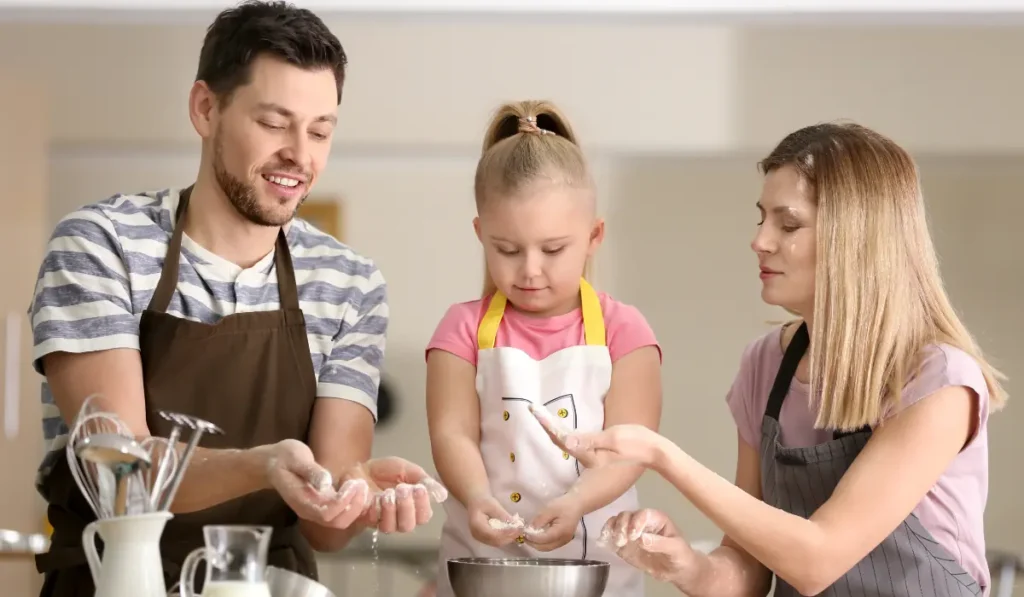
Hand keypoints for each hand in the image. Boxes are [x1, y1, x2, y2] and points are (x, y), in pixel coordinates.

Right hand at [265, 439, 367, 526]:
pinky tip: (357, 488)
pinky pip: (340, 512)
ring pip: (340, 520)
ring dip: (355, 507)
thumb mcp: (295, 457)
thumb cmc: (283, 457)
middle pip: (336, 522)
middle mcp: (309, 510)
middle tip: (361, 485)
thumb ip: (310, 471)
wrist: (272, 463)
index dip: (343, 503)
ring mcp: (316, 509)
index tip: (352, 485)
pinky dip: (352, 505)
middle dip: (353, 508)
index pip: (326, 514)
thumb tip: (325, 483)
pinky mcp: (322, 504)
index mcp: (302, 501)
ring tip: (361, 485)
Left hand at [342, 457, 441, 533]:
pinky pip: (371, 522)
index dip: (422, 506)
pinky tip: (374, 496)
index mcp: (413, 506)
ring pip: (390, 528)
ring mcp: (381, 520)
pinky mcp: (364, 519)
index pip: (424, 516)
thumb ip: (424, 480)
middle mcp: (399, 518)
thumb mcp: (407, 469)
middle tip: (402, 489)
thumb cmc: (385, 470)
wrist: (360, 468)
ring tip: (387, 493)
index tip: (418, 488)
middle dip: (406, 507)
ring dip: (390, 510)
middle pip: (408, 526)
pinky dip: (374, 509)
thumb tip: (442, 495)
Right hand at [467, 494, 521, 546]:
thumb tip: (514, 523)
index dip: (505, 533)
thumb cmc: (483, 502)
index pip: (492, 534)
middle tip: (520, 531)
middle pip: (495, 541)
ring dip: (508, 539)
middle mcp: (477, 534)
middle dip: (509, 537)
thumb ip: (502, 514)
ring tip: (518, 532)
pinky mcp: (484, 539)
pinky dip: (505, 538)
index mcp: (476, 525)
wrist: (475, 503)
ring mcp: (480, 538)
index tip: (516, 529)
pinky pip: (495, 542)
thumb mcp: (493, 505)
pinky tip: (512, 533)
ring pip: (496, 543)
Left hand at [525, 495, 583, 551]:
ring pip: (547, 548)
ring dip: (536, 545)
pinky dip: (542, 543)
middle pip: (545, 547)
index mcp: (561, 531)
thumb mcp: (550, 509)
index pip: (544, 539)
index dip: (532, 537)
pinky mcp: (563, 540)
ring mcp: (564, 541)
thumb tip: (529, 529)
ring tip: (528, 537)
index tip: (523, 532)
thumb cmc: (564, 504)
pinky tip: (536, 537)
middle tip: (523, 536)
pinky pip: (550, 545)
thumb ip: (540, 520)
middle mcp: (563, 540)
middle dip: (533, 543)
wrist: (578, 504)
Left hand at [537, 421, 663, 468]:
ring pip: (567, 446)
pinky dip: (566, 437)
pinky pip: (576, 447)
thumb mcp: (615, 440)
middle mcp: (587, 460)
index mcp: (590, 458)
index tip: (535, 410)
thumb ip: (590, 441)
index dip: (547, 425)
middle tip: (534, 410)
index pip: (562, 440)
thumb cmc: (638, 445)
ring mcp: (592, 460)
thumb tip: (566, 440)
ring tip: (542, 417)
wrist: (656, 454)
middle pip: (561, 443)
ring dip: (554, 432)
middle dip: (547, 428)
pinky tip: (562, 431)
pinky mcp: (597, 458)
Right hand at [601, 509, 697, 585]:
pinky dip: (607, 537)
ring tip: (615, 542)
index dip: (636, 522)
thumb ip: (660, 543)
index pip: (642, 514)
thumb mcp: (675, 549)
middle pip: (626, 515)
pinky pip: (612, 536)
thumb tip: (641, 539)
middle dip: (621, 526)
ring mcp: (631, 532)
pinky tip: (605, 542)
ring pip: (617, 522)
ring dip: (612, 530)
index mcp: (656, 518)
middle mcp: (641, 521)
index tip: (634, 536)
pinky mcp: (624, 544)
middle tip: (622, 541)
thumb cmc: (680, 555)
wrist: (676, 570)